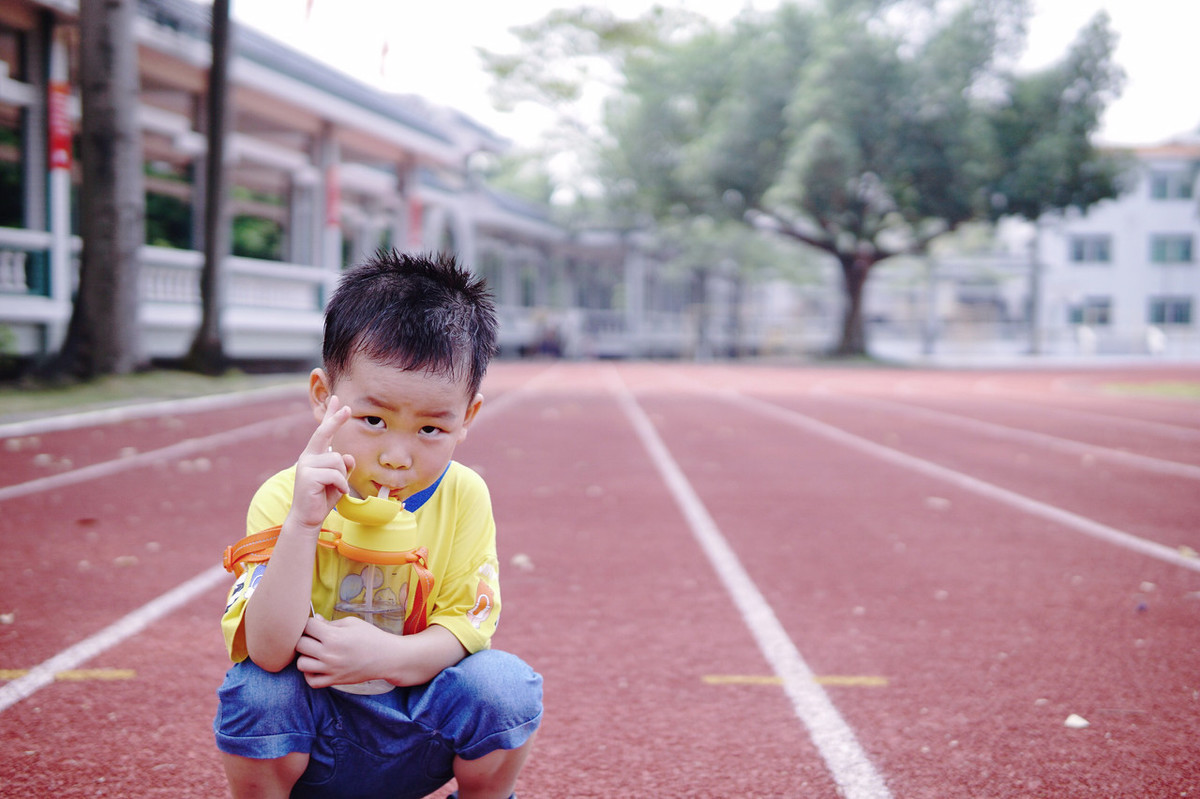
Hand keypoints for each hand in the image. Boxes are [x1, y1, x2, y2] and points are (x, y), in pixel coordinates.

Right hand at [289, 396, 355, 529]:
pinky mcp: (308, 476)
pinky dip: (341, 484)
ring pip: (338, 460)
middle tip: (348, 407)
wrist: (308, 518)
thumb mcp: (338, 480)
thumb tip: (348, 456)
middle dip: (335, 419)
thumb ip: (344, 467)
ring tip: (335, 488)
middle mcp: (308, 457)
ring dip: (343, 476)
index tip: (338, 400)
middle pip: (323, 433)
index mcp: (314, 456)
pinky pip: (336, 474)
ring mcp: (306, 465)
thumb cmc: (323, 498)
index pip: (324, 433)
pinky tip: (336, 492)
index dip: (331, 417)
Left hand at [295, 614, 391, 688]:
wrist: (386, 657)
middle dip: (305, 638)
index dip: (310, 623)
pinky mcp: (334, 681)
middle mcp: (329, 654)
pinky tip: (317, 666)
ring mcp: (330, 669)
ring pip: (301, 664)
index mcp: (333, 636)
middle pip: (299, 645)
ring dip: (305, 656)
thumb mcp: (352, 623)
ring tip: (315, 652)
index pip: (307, 626)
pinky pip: (311, 681)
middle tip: (315, 637)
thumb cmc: (370, 636)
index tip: (316, 624)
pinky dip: (310, 674)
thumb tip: (315, 621)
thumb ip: (330, 623)